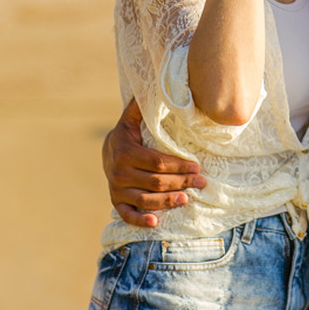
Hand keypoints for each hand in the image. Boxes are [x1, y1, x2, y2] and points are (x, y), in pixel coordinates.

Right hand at [102, 100, 205, 226]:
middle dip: (180, 182)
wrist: (107, 150)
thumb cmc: (129, 134)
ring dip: (167, 202)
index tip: (197, 166)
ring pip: (145, 199)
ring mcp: (116, 189)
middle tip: (201, 182)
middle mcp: (119, 172)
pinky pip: (127, 215)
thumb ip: (143, 107)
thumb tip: (160, 88)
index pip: (157, 162)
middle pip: (155, 182)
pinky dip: (140, 220)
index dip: (178, 166)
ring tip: (187, 199)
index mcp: (125, 151)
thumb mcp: (132, 118)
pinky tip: (156, 222)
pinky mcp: (116, 202)